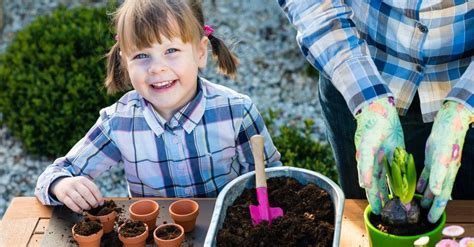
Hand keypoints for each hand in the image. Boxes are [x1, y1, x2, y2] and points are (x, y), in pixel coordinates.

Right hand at [50, 176, 102, 212]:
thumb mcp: (84, 184)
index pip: (93, 188)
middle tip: (95, 206)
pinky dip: (76, 209)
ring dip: (85, 205)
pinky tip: (80, 211)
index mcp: (83, 180)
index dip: (98, 197)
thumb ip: (91, 190)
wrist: (60, 184)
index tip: (101, 203)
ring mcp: (68, 189)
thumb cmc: (77, 186)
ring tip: (88, 208)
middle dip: (92, 201)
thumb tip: (100, 202)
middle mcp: (75, 183)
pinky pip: (70, 203)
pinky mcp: (62, 196)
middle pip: (86, 193)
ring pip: (78, 199)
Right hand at [355, 97, 404, 213]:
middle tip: (387, 212)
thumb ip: (365, 166)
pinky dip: (401, 176)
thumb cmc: (370, 125)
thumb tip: (364, 184)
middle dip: (382, 197)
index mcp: (366, 162)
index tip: (377, 210)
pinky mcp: (395, 150)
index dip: (373, 197)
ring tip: (397, 203)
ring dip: (393, 189)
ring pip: (390, 177)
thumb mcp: (367, 145)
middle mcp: (375, 161)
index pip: (369, 184)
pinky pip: (399, 166)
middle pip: (379, 184)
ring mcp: (385, 156)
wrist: (379, 107)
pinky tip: (406, 184)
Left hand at [417, 101, 472, 222]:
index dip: (437, 209)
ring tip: (418, 205)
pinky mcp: (432, 158)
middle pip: (437, 194)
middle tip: (423, 217)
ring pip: (432, 184)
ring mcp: (438, 165)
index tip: (432, 220)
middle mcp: (443, 172)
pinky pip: (426, 173)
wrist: (450, 121)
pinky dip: (421, 181)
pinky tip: (416, 187)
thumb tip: (436, 191)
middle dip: (431, 206)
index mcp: (447, 174)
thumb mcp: (441, 156)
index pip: (442, 197)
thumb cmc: (447, 138)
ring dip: (426, 195)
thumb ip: (439, 173)